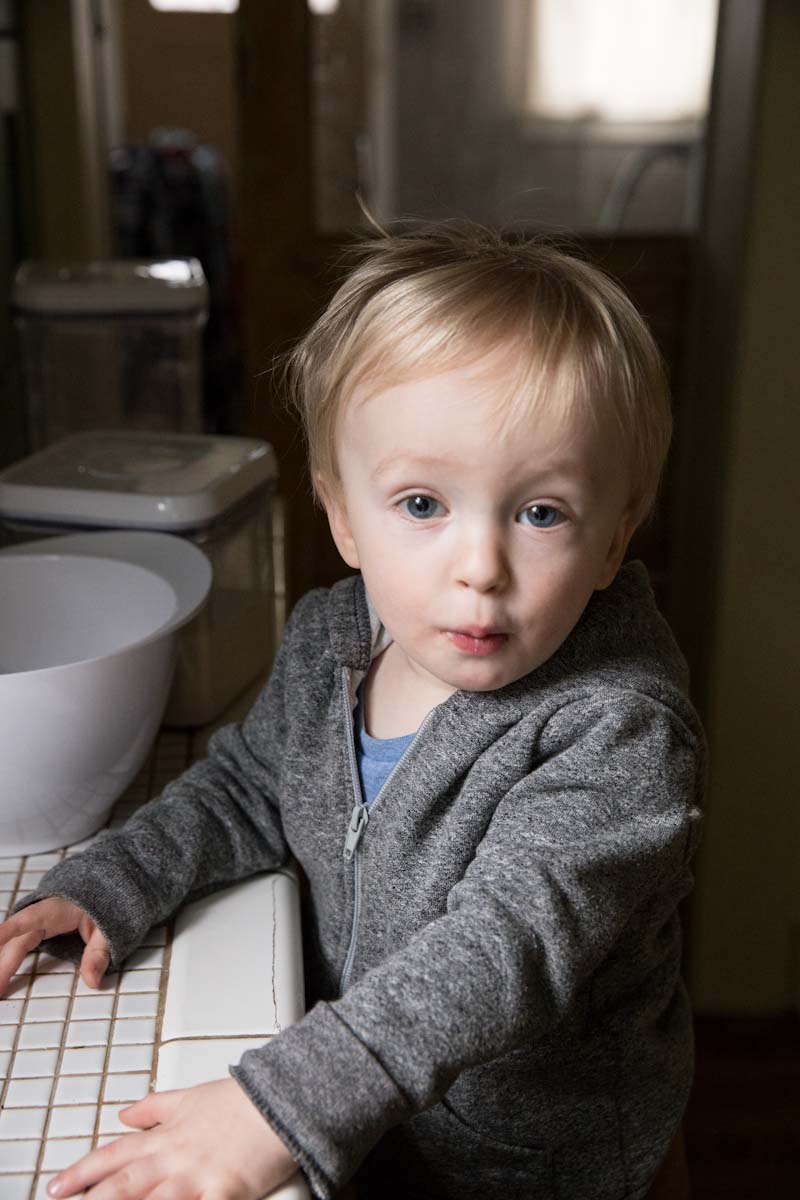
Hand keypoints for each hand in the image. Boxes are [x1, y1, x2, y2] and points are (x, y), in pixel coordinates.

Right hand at [0, 897, 109, 995]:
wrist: (101, 888)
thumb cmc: (102, 904)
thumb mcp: (107, 927)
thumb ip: (99, 952)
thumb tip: (92, 981)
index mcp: (56, 910)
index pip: (29, 919)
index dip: (9, 930)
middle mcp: (40, 917)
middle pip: (17, 943)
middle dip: (3, 966)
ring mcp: (34, 925)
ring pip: (12, 947)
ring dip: (2, 968)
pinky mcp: (34, 933)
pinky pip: (15, 948)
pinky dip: (6, 963)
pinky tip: (2, 979)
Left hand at [46, 1077, 298, 1198]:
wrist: (281, 1099)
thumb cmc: (240, 1101)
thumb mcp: (190, 1096)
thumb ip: (154, 1107)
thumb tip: (124, 1113)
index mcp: (166, 1135)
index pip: (113, 1154)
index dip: (82, 1172)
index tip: (57, 1187)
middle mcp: (175, 1157)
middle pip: (124, 1183)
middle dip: (94, 1199)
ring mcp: (198, 1176)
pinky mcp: (225, 1192)